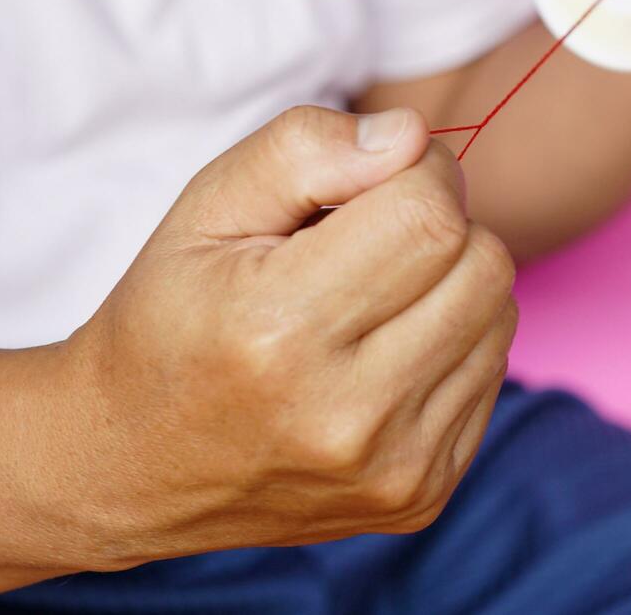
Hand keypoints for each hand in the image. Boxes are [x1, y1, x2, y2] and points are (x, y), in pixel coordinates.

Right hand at [66, 106, 517, 565]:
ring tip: (375, 295)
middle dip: (442, 224)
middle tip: (376, 234)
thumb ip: (305, 149)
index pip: (429, 216)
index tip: (380, 177)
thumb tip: (409, 135)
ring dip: (454, 283)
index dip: (420, 172)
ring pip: (499, 317)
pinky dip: (455, 343)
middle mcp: (345, 413)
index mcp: (281, 330)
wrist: (130, 466)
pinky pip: (492, 375)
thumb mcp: (207, 208)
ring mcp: (391, 467)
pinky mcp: (422, 494)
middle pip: (483, 264)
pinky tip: (386, 350)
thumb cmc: (172, 316)